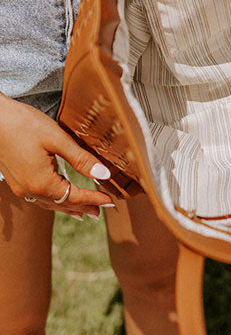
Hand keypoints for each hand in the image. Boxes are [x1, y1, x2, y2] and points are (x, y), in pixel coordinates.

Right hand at [0, 94, 115, 218]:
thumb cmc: (23, 124)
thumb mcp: (57, 139)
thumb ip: (81, 159)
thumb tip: (103, 175)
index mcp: (41, 183)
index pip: (74, 197)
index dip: (94, 199)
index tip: (111, 201)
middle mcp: (29, 190)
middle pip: (62, 204)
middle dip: (83, 207)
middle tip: (100, 211)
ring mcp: (20, 187)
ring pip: (49, 203)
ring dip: (68, 206)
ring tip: (84, 211)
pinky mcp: (15, 179)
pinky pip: (39, 197)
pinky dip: (54, 200)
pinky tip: (58, 197)